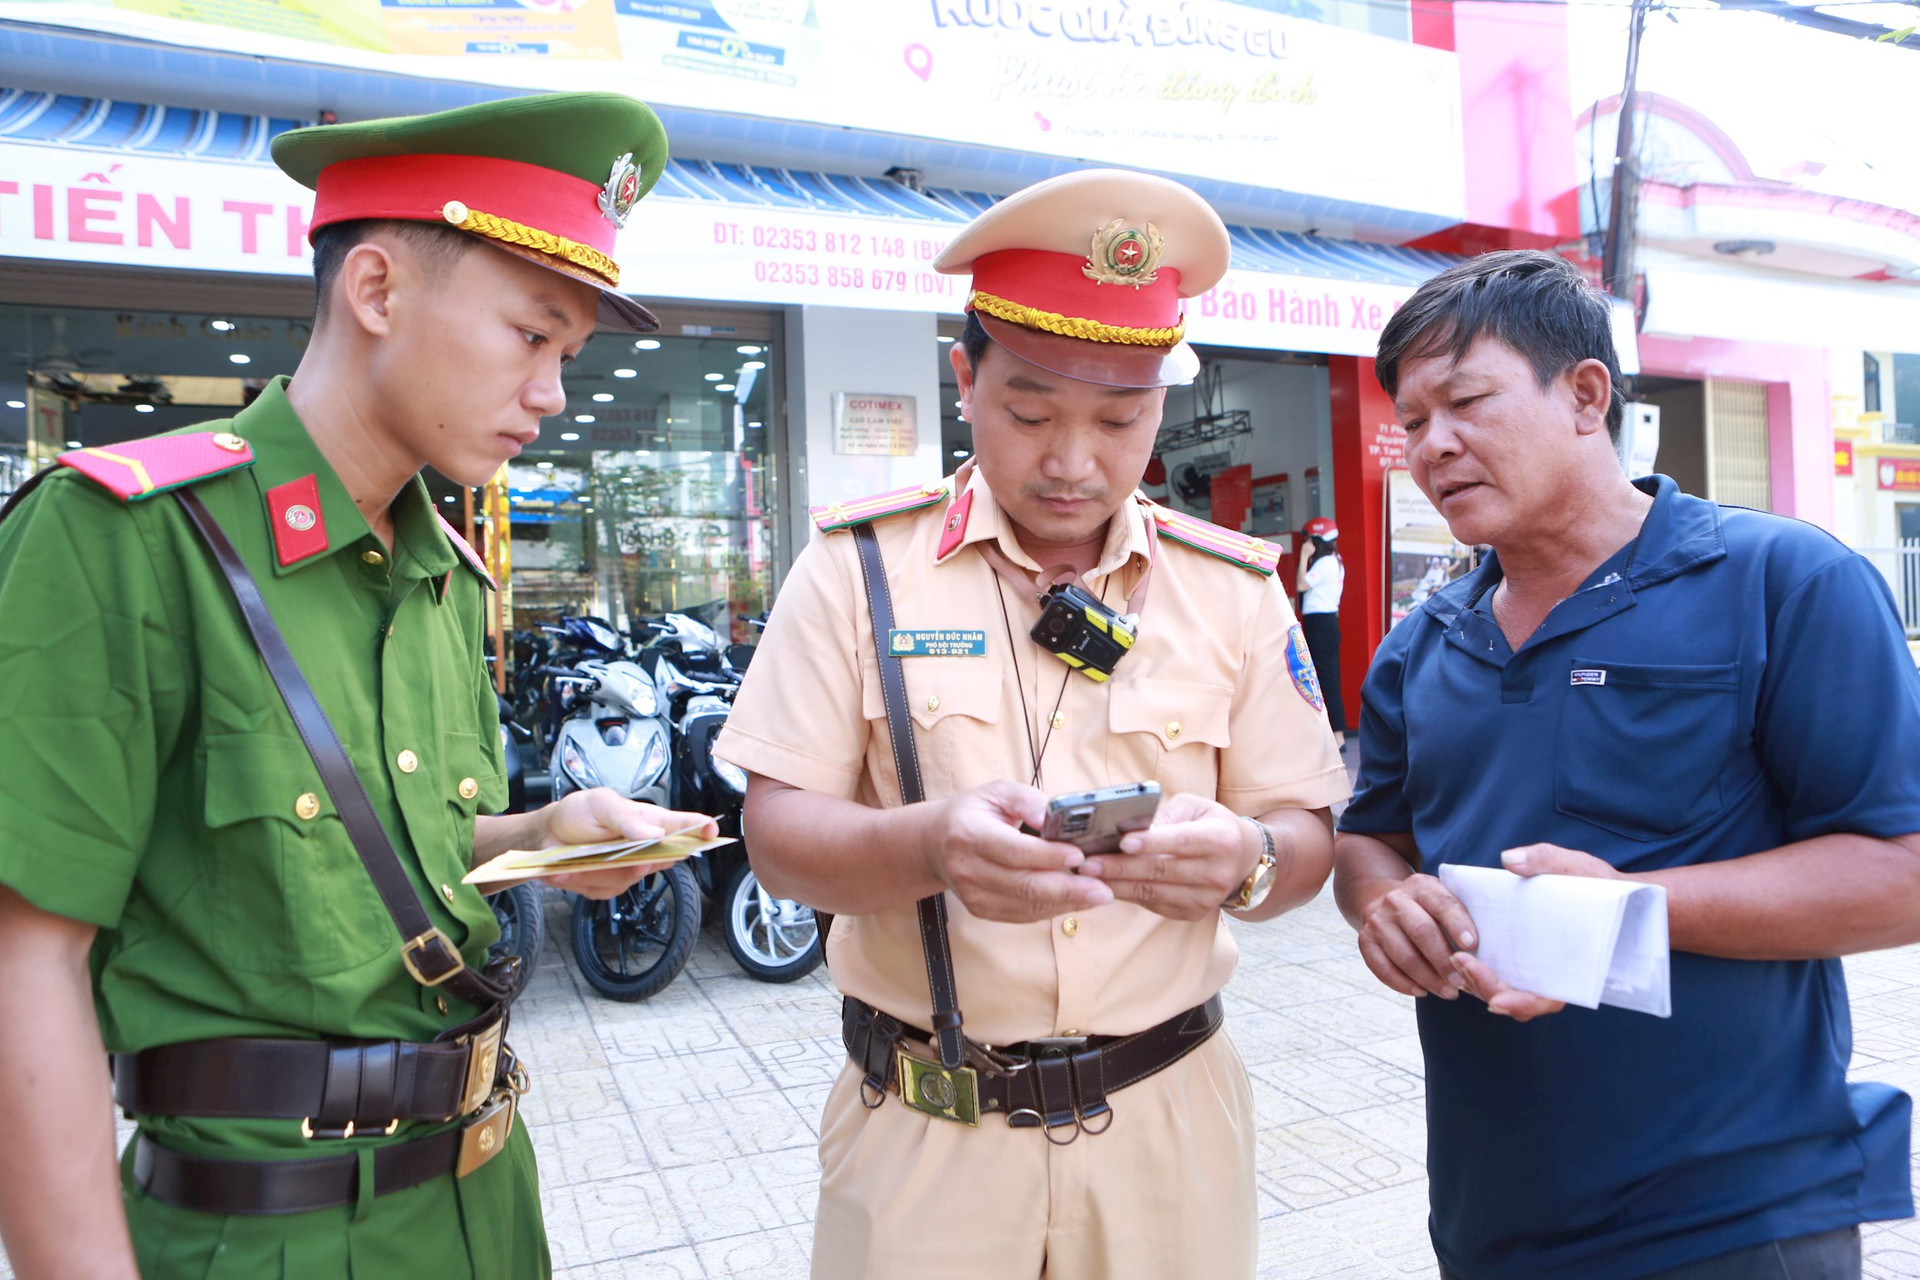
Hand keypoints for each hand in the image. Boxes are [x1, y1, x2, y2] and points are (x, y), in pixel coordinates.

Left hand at [536, 787, 718, 900]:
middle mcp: (644, 846)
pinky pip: (604, 892)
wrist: (547, 834)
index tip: (711, 831)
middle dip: (638, 860)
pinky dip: (581, 881)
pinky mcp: (609, 885)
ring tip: (576, 857)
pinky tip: (569, 869)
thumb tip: (654, 834)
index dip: (701, 829)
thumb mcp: (600, 804)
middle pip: (660, 861)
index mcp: (648, 821)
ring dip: (597, 870)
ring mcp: (628, 868)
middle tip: (618, 853)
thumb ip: (626, 818)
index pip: (682, 825)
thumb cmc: (578, 812)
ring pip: (628, 879)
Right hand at [928, 781, 1111, 922]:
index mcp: (970, 835)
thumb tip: (1054, 815)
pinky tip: (1074, 901)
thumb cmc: (973, 813)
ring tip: (1097, 895)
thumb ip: (1027, 799)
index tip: (1080, 855)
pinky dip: (1051, 910)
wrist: (936, 844)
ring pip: (1026, 906)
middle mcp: (968, 869)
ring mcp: (973, 895)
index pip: (1014, 851)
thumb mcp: (997, 792)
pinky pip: (1022, 915)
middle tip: (1102, 887)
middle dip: (1068, 889)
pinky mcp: (982, 910)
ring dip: (1066, 903)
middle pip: (1024, 885)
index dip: (1049, 857)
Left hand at [1079, 792, 1254, 921]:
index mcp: (1220, 839)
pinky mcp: (1193, 913)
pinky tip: (1104, 885)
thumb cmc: (1212, 825)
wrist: (1244, 861)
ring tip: (1086, 876)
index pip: (1181, 841)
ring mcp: (1205, 898)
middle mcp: (1216, 873)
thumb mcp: (1196, 807)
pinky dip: (1126, 894)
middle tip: (1086, 862)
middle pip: (1160, 871)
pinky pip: (1152, 904)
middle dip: (1119, 867)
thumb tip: (1129, 826)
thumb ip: (1166, 814)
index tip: (1122, 842)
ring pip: (1152, 892)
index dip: (1151, 843)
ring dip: (1116, 884)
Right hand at [1354, 872, 1478, 998]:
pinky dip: (1402, 983)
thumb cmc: (1426, 907)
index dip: (1458, 924)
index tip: (1473, 946)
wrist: (1379, 897)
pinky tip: (1421, 991)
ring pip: (1402, 954)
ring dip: (1427, 978)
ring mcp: (1377, 920)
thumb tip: (1495, 948)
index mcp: (1421, 886)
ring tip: (1448, 993)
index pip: (1442, 903)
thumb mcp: (1441, 897)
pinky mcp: (1364, 940)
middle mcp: (1395, 900)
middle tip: (1462, 983)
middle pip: (1421, 931)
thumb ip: (1462, 915)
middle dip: (1444, 961)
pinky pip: (1381, 967)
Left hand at [1444, 842, 1623, 1020]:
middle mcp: (1552, 976)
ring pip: (1502, 990)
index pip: (1546, 1000)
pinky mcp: (1521, 956)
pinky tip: (1457, 955)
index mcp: (1574, 968)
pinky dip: (1478, 970)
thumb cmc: (1600, 883)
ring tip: (1454, 957)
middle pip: (1515, 1000)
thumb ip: (1547, 861)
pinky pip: (1497, 972)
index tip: (1496, 999)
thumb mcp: (1579, 868)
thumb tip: (1510, 860)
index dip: (1521, 1003)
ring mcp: (1535, 969)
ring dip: (1476, 981)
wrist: (1609, 889)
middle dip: (1485, 986)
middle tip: (1460, 961)